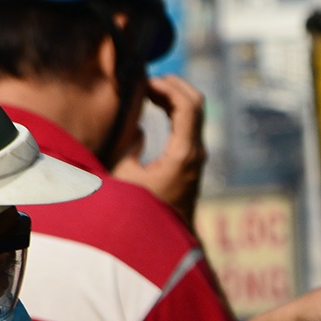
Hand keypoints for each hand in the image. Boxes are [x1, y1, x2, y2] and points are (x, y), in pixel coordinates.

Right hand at [113, 75, 207, 222]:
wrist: (166, 241)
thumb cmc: (140, 212)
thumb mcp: (123, 178)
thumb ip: (126, 146)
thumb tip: (135, 124)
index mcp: (183, 154)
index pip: (188, 106)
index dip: (168, 87)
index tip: (144, 80)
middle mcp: (196, 152)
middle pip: (196, 103)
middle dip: (173, 85)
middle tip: (146, 79)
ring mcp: (197, 155)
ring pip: (194, 111)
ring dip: (173, 95)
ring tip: (146, 89)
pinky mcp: (192, 158)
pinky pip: (188, 123)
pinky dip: (174, 108)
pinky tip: (153, 104)